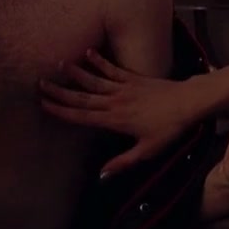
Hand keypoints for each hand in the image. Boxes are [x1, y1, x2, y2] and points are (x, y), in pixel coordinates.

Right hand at [40, 50, 202, 177]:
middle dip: (60, 91)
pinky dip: (100, 60)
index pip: (82, 116)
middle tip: (41, 84)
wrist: (188, 103)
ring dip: (76, 73)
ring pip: (94, 80)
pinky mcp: (133, 78)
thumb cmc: (169, 129)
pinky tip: (88, 52)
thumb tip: (101, 176)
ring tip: (59, 64)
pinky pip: (113, 68)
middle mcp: (114, 102)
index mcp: (114, 120)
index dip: (61, 111)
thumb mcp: (147, 151)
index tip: (43, 104)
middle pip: (82, 97)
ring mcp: (123, 88)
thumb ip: (123, 162)